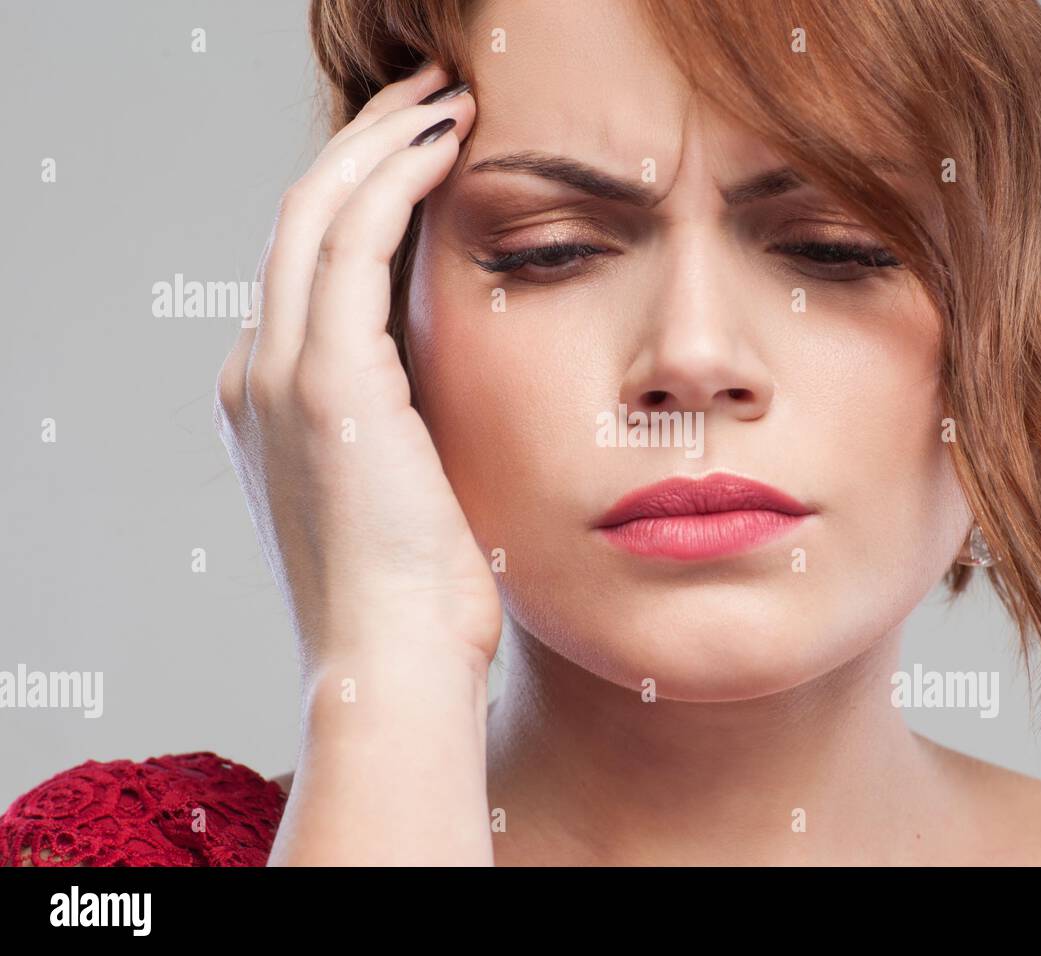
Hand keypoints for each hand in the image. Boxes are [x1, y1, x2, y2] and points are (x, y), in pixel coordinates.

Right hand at [215, 63, 498, 676]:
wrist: (392, 666)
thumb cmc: (419, 598)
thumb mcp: (406, 492)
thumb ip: (409, 423)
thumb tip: (457, 386)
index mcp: (275, 403)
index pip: (311, 267)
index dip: (364, 198)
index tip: (427, 158)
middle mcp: (258, 374)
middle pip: (301, 219)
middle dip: (366, 144)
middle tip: (431, 98)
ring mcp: (279, 374)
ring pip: (316, 211)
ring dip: (381, 140)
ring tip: (446, 99)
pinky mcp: (323, 381)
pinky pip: (350, 241)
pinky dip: (395, 178)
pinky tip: (449, 142)